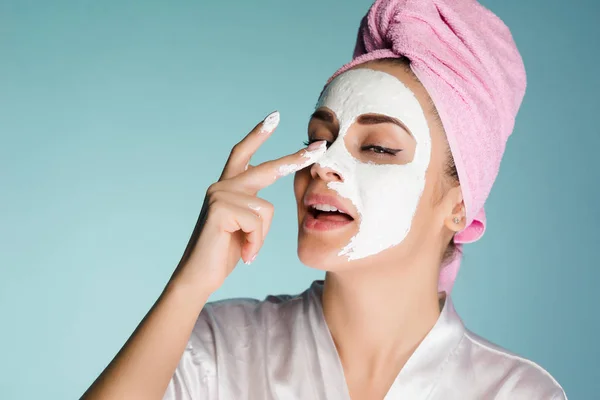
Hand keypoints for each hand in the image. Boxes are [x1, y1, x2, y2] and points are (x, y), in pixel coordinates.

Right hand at [173, 111, 325, 294]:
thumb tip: (268, 204)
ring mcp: (219, 195)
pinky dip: (255, 243)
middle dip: (295, 159)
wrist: (199, 276)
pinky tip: (243, 253)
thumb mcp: (245, 226)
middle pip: (265, 168)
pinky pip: (257, 222)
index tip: (274, 117)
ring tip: (246, 249)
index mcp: (228, 187)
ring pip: (266, 210)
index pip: (243, 154)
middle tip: (320, 147)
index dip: (258, 135)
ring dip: (260, 237)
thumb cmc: (224, 253)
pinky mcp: (220, 208)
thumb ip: (254, 208)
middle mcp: (222, 186)